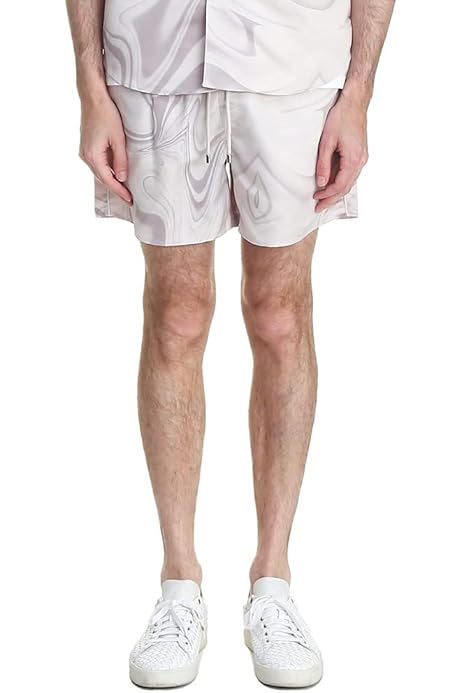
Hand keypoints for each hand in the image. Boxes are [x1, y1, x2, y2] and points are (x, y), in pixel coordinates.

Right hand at [79, 93, 131, 204]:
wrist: (93, 97)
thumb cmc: (106, 114)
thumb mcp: (118, 139)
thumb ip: (121, 160)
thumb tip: (122, 178)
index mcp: (92, 156)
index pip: (108, 180)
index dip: (120, 191)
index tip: (130, 199)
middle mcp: (85, 156)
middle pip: (103, 178)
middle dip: (116, 188)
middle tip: (129, 198)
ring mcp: (84, 152)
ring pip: (100, 172)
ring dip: (111, 180)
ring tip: (124, 188)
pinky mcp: (87, 147)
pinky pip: (98, 164)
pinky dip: (107, 171)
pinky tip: (116, 173)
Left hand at [314, 92, 368, 211]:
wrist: (355, 102)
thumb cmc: (341, 117)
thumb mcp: (327, 141)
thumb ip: (324, 164)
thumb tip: (321, 182)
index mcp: (354, 159)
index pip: (340, 185)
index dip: (327, 195)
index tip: (316, 200)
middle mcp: (361, 161)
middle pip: (346, 187)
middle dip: (331, 199)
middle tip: (319, 207)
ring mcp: (362, 158)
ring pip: (349, 182)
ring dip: (336, 191)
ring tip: (323, 199)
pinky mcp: (360, 154)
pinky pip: (350, 173)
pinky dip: (340, 182)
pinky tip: (331, 184)